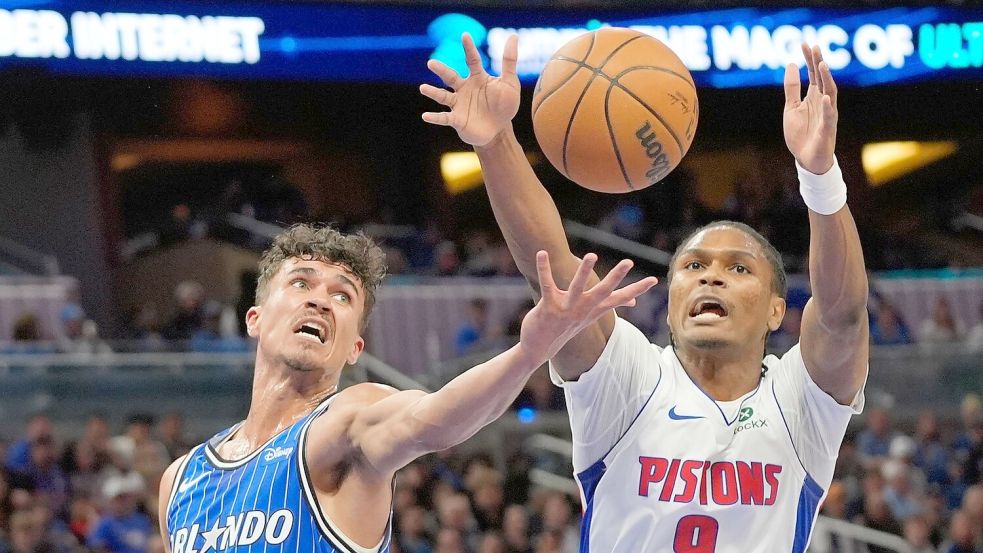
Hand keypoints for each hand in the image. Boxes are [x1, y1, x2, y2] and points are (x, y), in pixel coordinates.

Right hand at [420, 33, 519, 146]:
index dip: (469, 48)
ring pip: (443, 96)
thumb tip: (513, 36)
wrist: (499, 131)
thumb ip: (509, 61)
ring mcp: (459, 104)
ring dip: (433, 92)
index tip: (465, 35)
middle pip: (450, 76)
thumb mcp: (509, 83)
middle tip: (430, 63)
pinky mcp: (457, 120)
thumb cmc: (504, 105)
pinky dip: (435, 117)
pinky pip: (444, 118)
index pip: (472, 60)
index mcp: (477, 78)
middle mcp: (464, 89)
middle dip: (441, 70)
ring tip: (423, 88)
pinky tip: (425, 116)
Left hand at [519, 251, 658, 360]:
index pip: (620, 298)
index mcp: (593, 310)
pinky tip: (542, 253)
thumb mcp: (590, 316)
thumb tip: (633, 302)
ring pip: (577, 289)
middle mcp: (583, 310)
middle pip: (603, 292)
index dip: (637, 290)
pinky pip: (547, 285)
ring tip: (592, 255)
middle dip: (615, 277)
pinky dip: (544, 268)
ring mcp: (566, 310)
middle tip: (629, 261)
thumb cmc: (565, 326)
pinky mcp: (548, 307)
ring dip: (584, 272)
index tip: (654, 280)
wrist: (539, 348)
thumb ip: (610, 305)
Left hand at [784, 44, 837, 174]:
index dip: (809, 59)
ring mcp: (827, 115)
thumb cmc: (801, 134)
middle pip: (822, 79)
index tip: (805, 43)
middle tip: (815, 46)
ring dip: (827, 79)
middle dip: (819, 63)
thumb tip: (791, 64)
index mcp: (814, 97)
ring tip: (822, 64)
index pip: (813, 73)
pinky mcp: (827, 129)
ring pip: (830, 93)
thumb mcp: (791, 108)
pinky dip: (828, 107)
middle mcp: (823, 102)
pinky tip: (825, 97)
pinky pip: (829, 117)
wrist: (806, 159)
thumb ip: (792, 88)